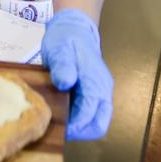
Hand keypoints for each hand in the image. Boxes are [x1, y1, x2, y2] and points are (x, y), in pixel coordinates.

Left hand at [41, 9, 113, 139]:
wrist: (74, 29)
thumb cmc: (66, 39)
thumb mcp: (60, 49)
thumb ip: (63, 66)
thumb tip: (65, 82)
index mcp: (95, 81)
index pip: (89, 114)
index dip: (74, 125)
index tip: (58, 128)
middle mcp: (102, 90)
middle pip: (98, 124)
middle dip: (80, 132)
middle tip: (59, 131)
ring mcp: (100, 92)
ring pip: (96, 122)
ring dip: (80, 127)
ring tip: (60, 124)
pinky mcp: (94, 93)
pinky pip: (91, 114)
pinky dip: (79, 120)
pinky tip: (63, 115)